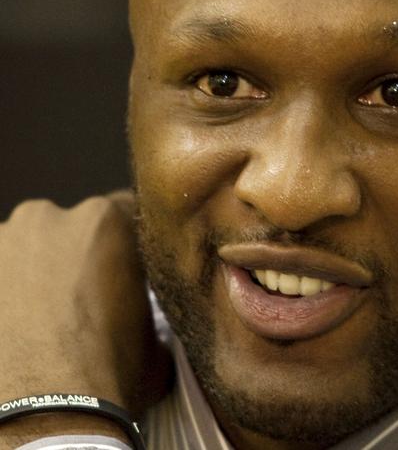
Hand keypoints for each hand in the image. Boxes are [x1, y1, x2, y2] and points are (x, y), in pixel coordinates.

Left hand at [0, 192, 169, 426]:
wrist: (45, 413)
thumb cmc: (108, 371)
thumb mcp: (155, 338)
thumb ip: (149, 309)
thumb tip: (147, 324)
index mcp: (105, 222)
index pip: (123, 211)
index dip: (125, 245)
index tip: (123, 270)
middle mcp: (48, 218)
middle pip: (66, 229)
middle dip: (73, 258)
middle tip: (78, 301)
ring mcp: (0, 242)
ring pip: (23, 250)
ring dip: (31, 274)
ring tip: (36, 320)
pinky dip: (5, 296)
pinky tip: (13, 328)